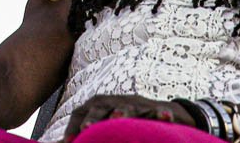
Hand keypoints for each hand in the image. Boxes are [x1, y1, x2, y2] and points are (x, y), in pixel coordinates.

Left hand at [63, 95, 194, 141]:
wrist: (156, 113)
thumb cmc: (120, 124)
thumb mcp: (101, 129)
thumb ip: (84, 136)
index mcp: (95, 107)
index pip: (79, 114)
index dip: (73, 128)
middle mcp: (112, 101)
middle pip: (99, 107)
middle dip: (93, 117)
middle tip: (87, 128)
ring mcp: (132, 102)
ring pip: (127, 107)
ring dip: (123, 111)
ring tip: (118, 117)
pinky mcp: (152, 107)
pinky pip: (157, 110)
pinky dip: (161, 113)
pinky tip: (166, 118)